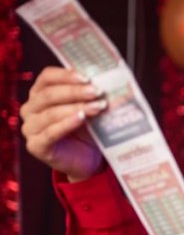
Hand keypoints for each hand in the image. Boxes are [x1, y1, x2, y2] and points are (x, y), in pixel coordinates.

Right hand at [20, 66, 105, 180]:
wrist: (88, 159)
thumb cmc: (85, 129)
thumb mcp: (86, 106)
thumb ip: (87, 93)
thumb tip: (102, 78)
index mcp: (38, 94)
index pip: (47, 77)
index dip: (66, 75)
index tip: (87, 77)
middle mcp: (29, 109)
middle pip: (48, 95)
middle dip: (75, 92)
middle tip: (97, 91)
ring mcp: (30, 129)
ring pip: (51, 113)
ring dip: (76, 107)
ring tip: (97, 106)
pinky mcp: (35, 146)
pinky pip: (50, 133)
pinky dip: (67, 123)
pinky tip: (82, 118)